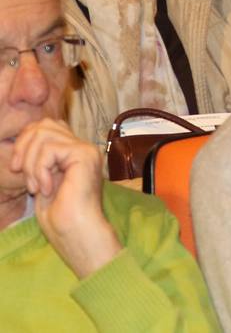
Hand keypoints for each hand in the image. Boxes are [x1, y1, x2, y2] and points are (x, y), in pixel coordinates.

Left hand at [11, 119, 120, 278]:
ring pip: (44, 134)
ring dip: (30, 162)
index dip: (26, 140)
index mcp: (74, 152)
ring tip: (36, 186)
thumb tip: (27, 135)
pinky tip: (45, 188)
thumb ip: (40, 157)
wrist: (75, 233)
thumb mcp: (41, 179)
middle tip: (20, 172)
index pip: (47, 126)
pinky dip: (39, 169)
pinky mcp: (84, 155)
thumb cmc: (59, 216)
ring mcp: (86, 150)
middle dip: (23, 147)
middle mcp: (83, 147)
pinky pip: (50, 149)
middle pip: (44, 124)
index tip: (17, 167)